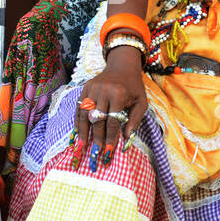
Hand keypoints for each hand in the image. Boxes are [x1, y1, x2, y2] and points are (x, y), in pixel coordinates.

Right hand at [74, 52, 148, 171]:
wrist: (122, 66)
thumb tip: (126, 140)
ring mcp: (92, 88)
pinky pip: (79, 108)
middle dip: (96, 139)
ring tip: (82, 148)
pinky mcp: (85, 88)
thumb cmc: (134, 88)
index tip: (108, 152)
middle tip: (95, 154)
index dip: (110, 138)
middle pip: (98, 119)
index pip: (112, 121)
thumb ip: (134, 121)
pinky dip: (78, 122)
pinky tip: (78, 134)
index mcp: (119, 94)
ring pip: (85, 114)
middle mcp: (104, 90)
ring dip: (83, 133)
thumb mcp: (141, 103)